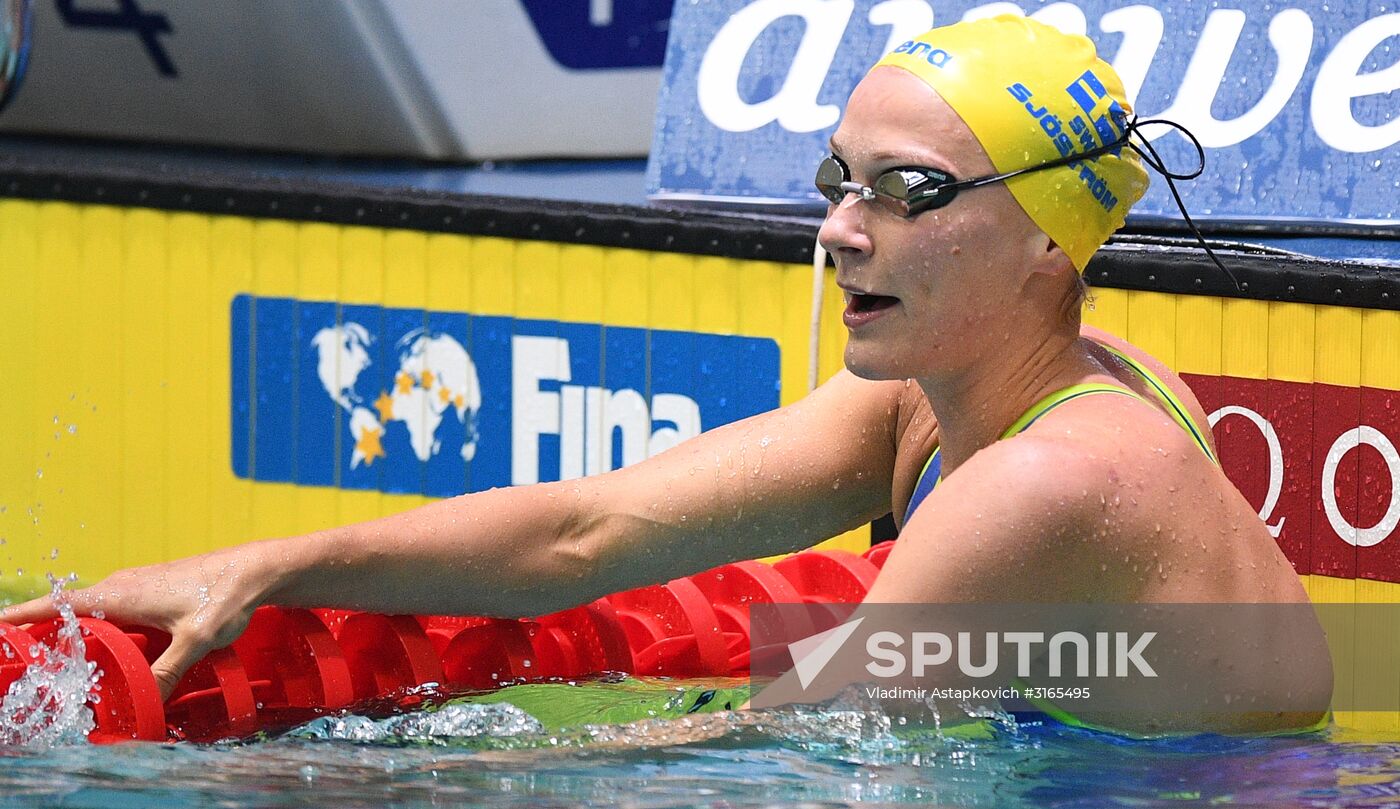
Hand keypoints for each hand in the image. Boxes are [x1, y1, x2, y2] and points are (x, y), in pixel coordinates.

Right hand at [0, 547, 271, 699]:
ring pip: (95, 614)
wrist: (257, 570)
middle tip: (29, 661)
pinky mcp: (153, 590)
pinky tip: (110, 650)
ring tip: (61, 661)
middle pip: (70, 613)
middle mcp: (121, 586)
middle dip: (47, 635)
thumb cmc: (225, 597)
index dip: (22, 617)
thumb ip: (166, 673)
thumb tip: (146, 705)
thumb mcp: (194, 642)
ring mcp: (137, 586)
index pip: (56, 605)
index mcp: (119, 594)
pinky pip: (116, 613)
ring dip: (79, 634)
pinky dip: (105, 629)